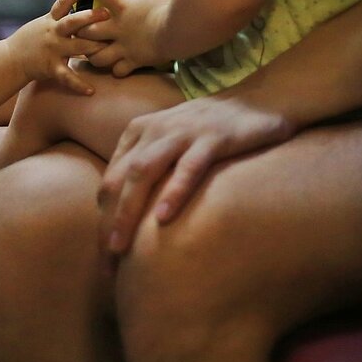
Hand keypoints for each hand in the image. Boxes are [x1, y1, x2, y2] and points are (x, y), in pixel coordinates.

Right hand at [8, 0, 106, 94]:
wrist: (11, 59)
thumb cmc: (30, 39)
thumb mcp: (43, 23)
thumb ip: (59, 15)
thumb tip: (76, 2)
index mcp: (50, 21)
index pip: (63, 3)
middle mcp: (52, 33)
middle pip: (72, 22)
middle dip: (89, 17)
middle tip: (107, 13)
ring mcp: (52, 50)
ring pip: (75, 47)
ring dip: (92, 47)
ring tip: (108, 49)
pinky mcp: (51, 67)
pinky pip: (67, 77)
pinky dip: (78, 84)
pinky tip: (91, 90)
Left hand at [77, 0, 172, 76]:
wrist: (177, 32)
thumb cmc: (167, 8)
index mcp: (122, 8)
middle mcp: (117, 28)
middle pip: (87, 30)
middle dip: (79, 30)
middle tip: (77, 28)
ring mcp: (123, 47)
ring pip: (97, 55)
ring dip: (92, 54)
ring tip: (91, 52)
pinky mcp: (132, 62)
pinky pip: (117, 70)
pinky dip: (115, 69)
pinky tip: (116, 67)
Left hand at [97, 93, 292, 256]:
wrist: (259, 99)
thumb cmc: (211, 130)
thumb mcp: (172, 144)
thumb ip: (151, 170)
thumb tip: (132, 218)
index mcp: (138, 133)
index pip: (110, 181)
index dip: (102, 219)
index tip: (104, 256)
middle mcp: (154, 131)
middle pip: (118, 180)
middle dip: (108, 222)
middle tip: (107, 262)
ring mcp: (182, 132)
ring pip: (143, 172)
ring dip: (128, 211)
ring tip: (121, 247)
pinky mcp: (212, 138)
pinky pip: (188, 166)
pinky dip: (174, 191)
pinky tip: (164, 218)